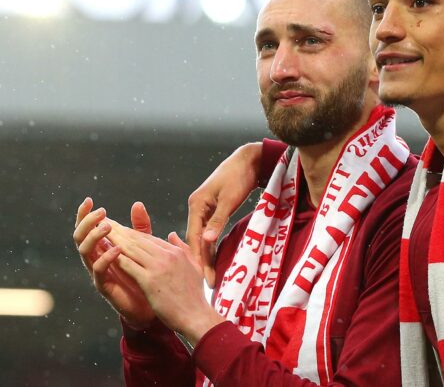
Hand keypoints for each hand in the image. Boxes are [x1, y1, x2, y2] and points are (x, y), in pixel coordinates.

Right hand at [73, 198, 155, 328]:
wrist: (150, 305)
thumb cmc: (144, 273)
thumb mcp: (144, 247)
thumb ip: (139, 228)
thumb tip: (137, 203)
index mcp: (102, 247)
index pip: (87, 228)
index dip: (84, 215)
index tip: (89, 200)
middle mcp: (96, 258)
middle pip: (80, 237)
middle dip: (87, 223)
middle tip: (101, 212)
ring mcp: (98, 272)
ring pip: (85, 252)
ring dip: (94, 237)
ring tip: (108, 227)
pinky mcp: (104, 286)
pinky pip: (98, 271)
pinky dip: (106, 259)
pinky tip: (118, 250)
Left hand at [107, 213, 223, 346]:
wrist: (196, 315)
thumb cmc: (195, 295)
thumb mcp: (194, 266)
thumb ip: (183, 248)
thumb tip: (172, 235)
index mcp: (176, 252)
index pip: (150, 238)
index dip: (132, 233)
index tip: (120, 229)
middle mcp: (167, 256)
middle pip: (138, 240)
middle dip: (120, 231)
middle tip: (105, 225)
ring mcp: (158, 267)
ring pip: (132, 249)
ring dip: (115, 241)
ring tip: (101, 235)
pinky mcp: (149, 281)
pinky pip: (129, 266)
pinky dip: (117, 258)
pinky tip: (106, 254)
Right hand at [186, 142, 262, 286]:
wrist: (250, 160)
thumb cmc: (240, 176)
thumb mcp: (230, 199)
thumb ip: (218, 220)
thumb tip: (206, 241)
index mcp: (196, 204)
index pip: (193, 237)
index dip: (197, 258)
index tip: (203, 278)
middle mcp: (196, 207)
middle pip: (196, 239)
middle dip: (201, 261)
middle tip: (209, 284)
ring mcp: (204, 209)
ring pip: (202, 237)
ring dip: (206, 256)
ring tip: (210, 277)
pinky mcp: (214, 210)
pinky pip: (210, 232)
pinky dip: (211, 245)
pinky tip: (213, 259)